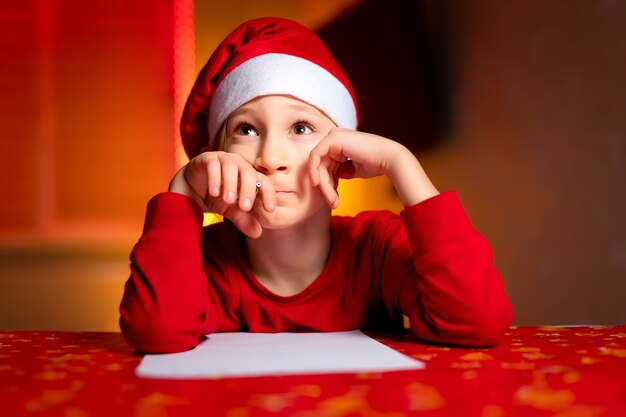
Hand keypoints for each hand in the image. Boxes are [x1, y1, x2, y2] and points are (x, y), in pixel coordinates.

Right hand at [169, 151, 275, 237]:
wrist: (191, 188)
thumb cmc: (217, 197)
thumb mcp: (230, 211)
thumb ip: (243, 220)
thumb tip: (258, 233)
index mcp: (249, 176)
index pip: (264, 182)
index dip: (268, 194)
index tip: (269, 210)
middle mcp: (239, 165)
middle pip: (248, 172)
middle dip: (248, 190)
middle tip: (245, 207)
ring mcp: (223, 159)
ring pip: (231, 166)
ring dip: (231, 183)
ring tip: (228, 200)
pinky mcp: (207, 158)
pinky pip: (213, 164)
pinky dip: (214, 178)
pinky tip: (214, 192)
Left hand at [308, 128, 438, 207]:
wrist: (389, 159)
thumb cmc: (376, 164)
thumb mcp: (353, 169)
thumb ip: (342, 171)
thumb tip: (335, 175)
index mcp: (340, 143)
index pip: (326, 165)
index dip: (328, 183)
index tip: (334, 198)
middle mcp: (335, 137)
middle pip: (321, 165)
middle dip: (325, 186)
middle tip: (333, 202)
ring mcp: (333, 136)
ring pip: (318, 164)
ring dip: (324, 184)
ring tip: (333, 200)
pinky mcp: (333, 138)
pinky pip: (315, 157)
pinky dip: (315, 171)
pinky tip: (319, 184)